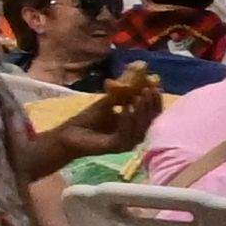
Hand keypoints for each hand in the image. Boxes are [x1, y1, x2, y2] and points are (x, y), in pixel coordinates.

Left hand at [44, 73, 158, 163]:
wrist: (70, 133)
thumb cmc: (90, 119)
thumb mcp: (109, 102)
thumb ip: (123, 95)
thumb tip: (138, 78)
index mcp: (136, 126)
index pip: (152, 115)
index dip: (155, 101)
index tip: (155, 87)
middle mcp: (135, 136)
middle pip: (150, 122)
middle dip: (150, 105)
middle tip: (148, 90)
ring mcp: (127, 143)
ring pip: (140, 128)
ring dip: (140, 112)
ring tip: (139, 97)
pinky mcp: (116, 147)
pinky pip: (126, 134)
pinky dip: (127, 121)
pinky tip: (126, 109)